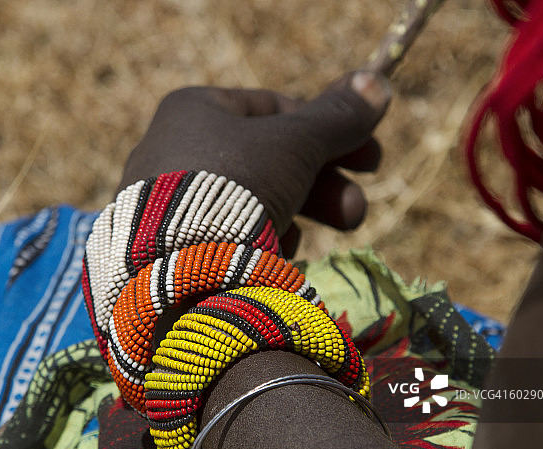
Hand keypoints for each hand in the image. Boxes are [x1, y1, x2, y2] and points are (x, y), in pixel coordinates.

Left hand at [121, 71, 390, 246]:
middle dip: (323, 185)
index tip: (371, 162)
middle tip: (356, 212)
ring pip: (248, 199)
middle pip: (266, 159)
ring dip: (294, 216)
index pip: (276, 110)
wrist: (178, 269)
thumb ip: (337, 118)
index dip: (330, 131)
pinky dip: (256, 241)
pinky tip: (269, 258)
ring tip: (302, 247)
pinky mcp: (165, 243)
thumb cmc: (236, 186)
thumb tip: (378, 84)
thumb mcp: (296, 145)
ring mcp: (164, 199)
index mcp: (194, 109)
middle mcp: (171, 147)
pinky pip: (223, 233)